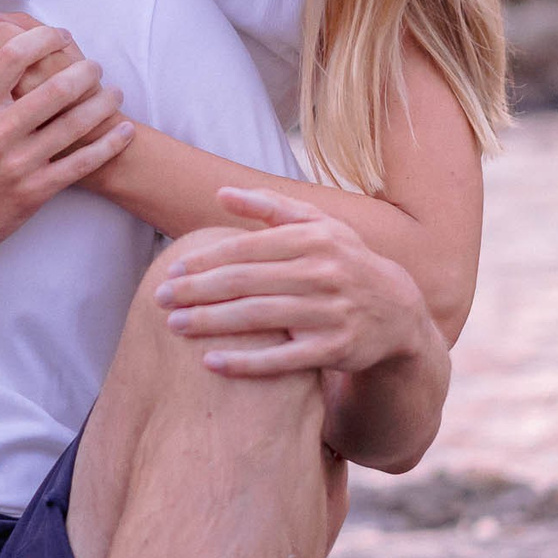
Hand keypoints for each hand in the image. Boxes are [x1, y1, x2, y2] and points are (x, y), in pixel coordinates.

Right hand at [0, 23, 134, 265]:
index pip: (12, 57)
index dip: (42, 38)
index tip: (58, 35)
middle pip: (53, 88)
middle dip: (83, 71)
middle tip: (94, 66)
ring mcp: (17, 164)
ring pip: (74, 124)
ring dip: (102, 103)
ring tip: (115, 92)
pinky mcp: (33, 192)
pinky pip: (81, 164)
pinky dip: (108, 146)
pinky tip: (124, 131)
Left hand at [154, 189, 433, 377]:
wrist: (397, 311)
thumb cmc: (342, 262)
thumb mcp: (319, 226)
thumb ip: (271, 208)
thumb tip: (221, 194)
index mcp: (315, 238)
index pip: (249, 247)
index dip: (208, 258)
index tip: (173, 268)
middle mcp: (325, 272)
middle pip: (248, 281)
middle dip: (198, 290)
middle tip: (160, 297)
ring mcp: (332, 312)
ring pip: (260, 318)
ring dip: (212, 322)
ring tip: (174, 325)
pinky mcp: (336, 350)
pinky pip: (283, 359)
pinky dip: (246, 363)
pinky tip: (211, 363)